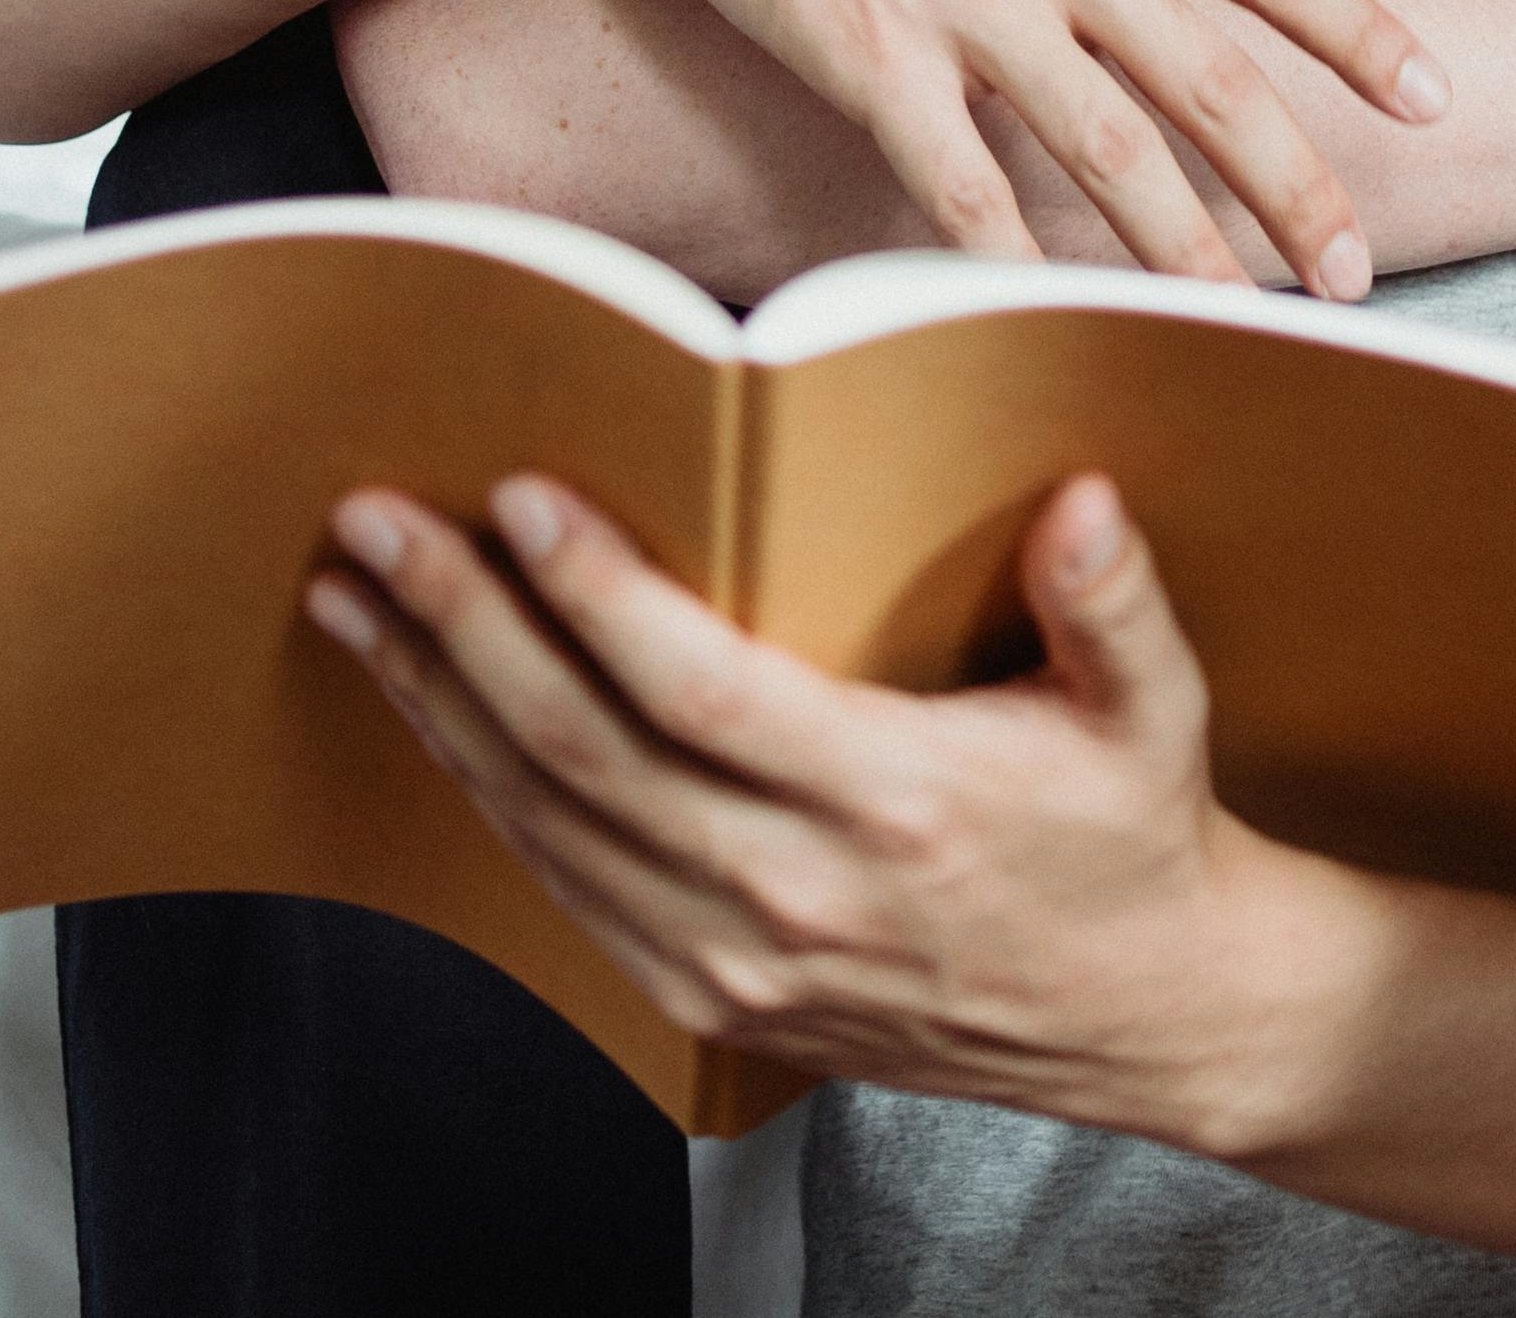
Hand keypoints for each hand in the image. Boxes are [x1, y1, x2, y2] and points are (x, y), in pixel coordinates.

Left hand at [311, 468, 1332, 1140]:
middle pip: (585, 752)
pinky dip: (482, 792)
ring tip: (357, 597)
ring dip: (438, 702)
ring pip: (548, 823)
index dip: (599, 597)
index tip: (519, 498)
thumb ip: (1115, 604)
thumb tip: (1081, 500)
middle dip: (461, 626)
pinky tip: (432, 710)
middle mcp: (800, 895)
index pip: (704, 694)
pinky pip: (565, 887)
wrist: (1149, 1016)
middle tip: (373, 522)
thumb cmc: (1135, 840)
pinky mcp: (714, 999)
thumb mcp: (1158, 712)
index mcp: (900, 806)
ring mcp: (742, 962)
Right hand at [541, 0, 1440, 292]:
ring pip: (1109, 152)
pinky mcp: (867, 52)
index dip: (1363, 38)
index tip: (1435, 99)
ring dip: (1186, 252)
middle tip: (1359, 271)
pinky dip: (1011, 261)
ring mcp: (966, 0)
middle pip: (1214, 82)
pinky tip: (1052, 322)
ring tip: (1244, 327)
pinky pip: (957, 184)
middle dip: (1299, 187)